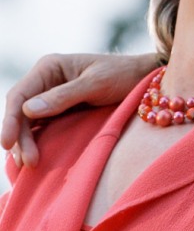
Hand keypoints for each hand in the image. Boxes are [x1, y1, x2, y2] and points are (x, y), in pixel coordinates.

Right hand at [1, 52, 156, 167]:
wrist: (142, 78)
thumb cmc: (122, 75)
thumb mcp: (97, 83)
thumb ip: (64, 96)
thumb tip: (28, 110)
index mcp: (50, 67)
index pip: (20, 94)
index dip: (10, 120)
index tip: (7, 144)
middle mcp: (45, 80)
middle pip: (20, 111)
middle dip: (20, 137)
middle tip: (28, 161)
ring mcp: (50, 96)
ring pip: (28, 122)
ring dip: (26, 142)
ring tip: (30, 163)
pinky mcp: (59, 110)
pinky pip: (41, 127)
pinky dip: (36, 141)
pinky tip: (34, 157)